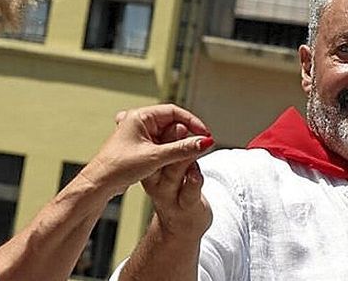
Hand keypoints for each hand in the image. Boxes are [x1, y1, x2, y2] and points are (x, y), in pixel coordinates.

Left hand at [78, 104, 212, 197]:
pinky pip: (160, 144)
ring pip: (167, 135)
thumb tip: (205, 142)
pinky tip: (175, 161)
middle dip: (186, 135)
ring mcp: (138, 134)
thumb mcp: (156, 157)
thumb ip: (182, 149)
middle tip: (200, 147)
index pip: (174, 111)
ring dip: (178, 144)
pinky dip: (170, 151)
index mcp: (139, 116)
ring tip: (189, 156)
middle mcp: (138, 122)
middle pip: (171, 122)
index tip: (205, 135)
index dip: (192, 122)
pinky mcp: (139, 147)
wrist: (99, 184)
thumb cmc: (120, 167)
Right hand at [142, 123, 212, 239]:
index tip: (176, 119)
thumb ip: (173, 149)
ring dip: (185, 156)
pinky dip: (194, 180)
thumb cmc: (176, 193)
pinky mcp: (186, 207)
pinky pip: (189, 192)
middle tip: (180, 125)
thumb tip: (179, 122)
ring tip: (195, 143)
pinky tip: (197, 171)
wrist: (180, 228)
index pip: (153, 147)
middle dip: (171, 140)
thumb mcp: (171, 170)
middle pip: (161, 158)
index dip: (164, 130)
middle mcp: (157, 183)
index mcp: (150, 170)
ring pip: (175, 173)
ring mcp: (170, 196)